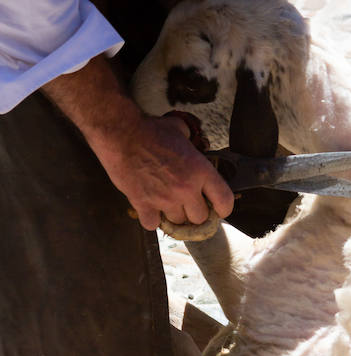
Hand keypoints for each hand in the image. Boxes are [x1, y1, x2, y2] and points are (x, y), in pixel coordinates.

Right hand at [96, 112, 233, 230]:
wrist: (120, 132)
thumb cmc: (150, 130)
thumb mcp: (180, 130)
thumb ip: (191, 142)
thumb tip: (193, 143)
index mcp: (200, 171)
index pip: (225, 201)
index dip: (223, 208)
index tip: (218, 209)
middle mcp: (186, 188)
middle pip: (200, 218)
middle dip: (195, 212)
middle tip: (187, 204)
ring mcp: (164, 199)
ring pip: (178, 223)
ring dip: (174, 216)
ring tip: (167, 203)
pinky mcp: (143, 204)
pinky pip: (153, 225)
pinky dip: (152, 219)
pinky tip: (150, 208)